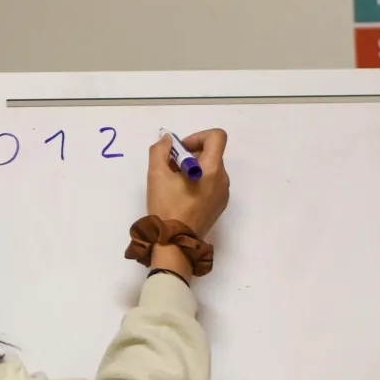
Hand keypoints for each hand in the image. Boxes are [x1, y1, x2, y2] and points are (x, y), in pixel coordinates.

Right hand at [144, 129, 228, 280]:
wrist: (175, 243)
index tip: (182, 150)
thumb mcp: (156, 175)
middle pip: (212, 154)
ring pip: (211, 170)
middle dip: (191, 154)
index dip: (198, 136)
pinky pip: (212, 185)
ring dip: (194, 169)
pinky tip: (182, 196)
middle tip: (172, 167)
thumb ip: (160, 150)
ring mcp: (223, 194)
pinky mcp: (219, 206)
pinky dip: (199, 182)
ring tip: (175, 184)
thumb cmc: (166, 207)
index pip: (217, 137)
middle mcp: (223, 180)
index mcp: (212, 169)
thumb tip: (167, 140)